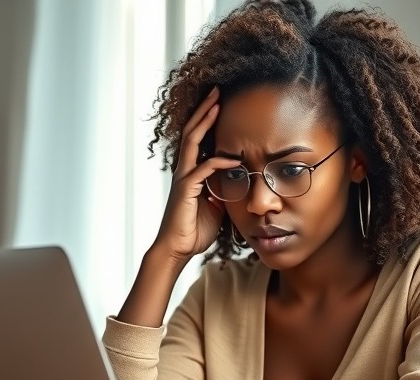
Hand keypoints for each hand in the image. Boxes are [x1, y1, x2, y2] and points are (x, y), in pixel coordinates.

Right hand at [153, 87, 241, 261]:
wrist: (177, 249)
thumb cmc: (195, 229)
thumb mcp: (217, 205)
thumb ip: (225, 189)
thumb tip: (242, 181)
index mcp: (191, 172)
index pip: (198, 139)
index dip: (206, 120)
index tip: (219, 103)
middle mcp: (184, 170)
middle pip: (192, 131)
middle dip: (204, 110)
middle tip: (216, 91)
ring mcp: (183, 178)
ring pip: (192, 142)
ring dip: (205, 122)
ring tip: (217, 104)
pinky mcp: (186, 190)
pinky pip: (205, 170)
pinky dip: (221, 162)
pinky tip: (235, 158)